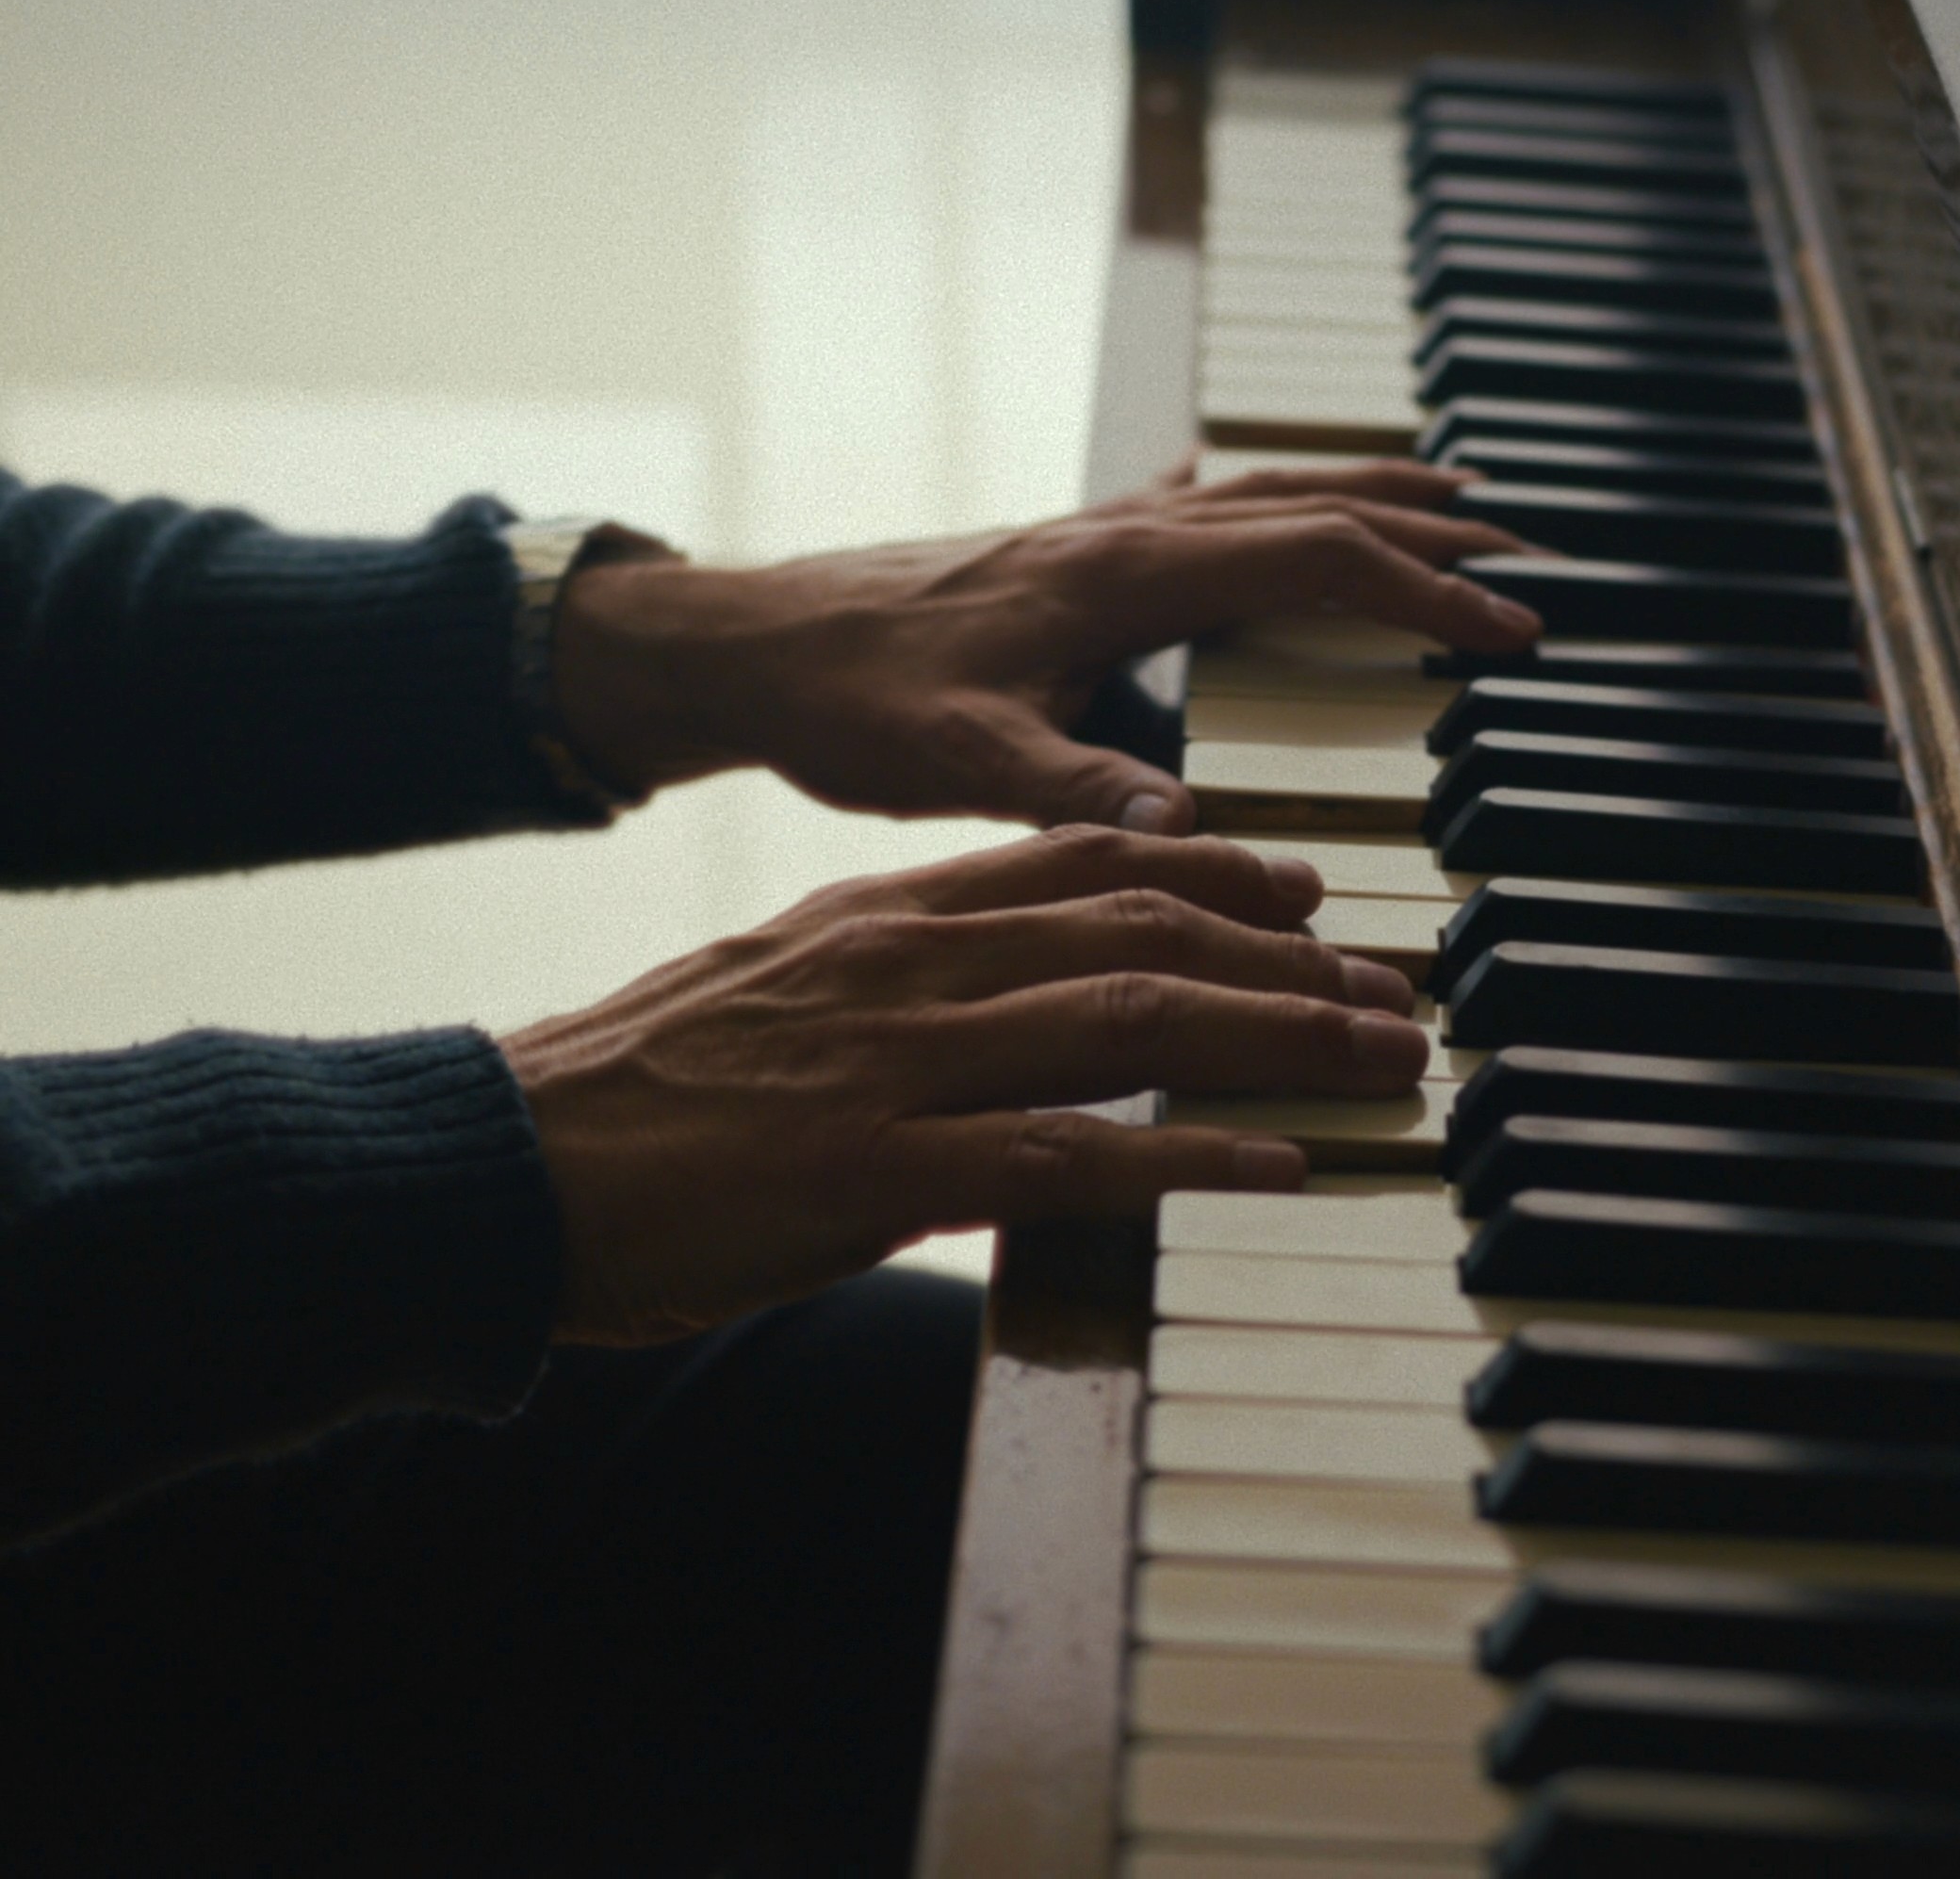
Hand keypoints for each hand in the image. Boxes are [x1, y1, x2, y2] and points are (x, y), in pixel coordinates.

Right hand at [501, 827, 1428, 1346]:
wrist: (502, 1163)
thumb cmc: (643, 1093)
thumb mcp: (783, 990)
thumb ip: (903, 975)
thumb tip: (1009, 993)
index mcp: (886, 914)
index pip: (1088, 859)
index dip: (1220, 870)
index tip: (1307, 894)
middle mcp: (911, 964)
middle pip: (1145, 927)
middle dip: (1289, 959)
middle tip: (1389, 991)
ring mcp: (900, 1062)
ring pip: (1135, 1017)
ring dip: (1278, 1039)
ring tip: (1376, 1061)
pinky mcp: (880, 1169)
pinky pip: (1073, 1152)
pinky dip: (1191, 1155)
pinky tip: (1278, 1168)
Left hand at [549, 457, 1539, 830]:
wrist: (749, 641)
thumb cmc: (846, 699)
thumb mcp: (955, 762)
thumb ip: (1066, 788)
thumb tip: (1183, 834)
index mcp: (1121, 574)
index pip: (1314, 560)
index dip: (1423, 592)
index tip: (1511, 632)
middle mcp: (1123, 531)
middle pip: (1315, 504)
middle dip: (1431, 529)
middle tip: (1527, 558)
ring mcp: (1099, 528)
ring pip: (1267, 489)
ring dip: (1368, 490)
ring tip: (1455, 498)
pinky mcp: (1070, 545)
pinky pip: (1204, 499)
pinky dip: (1272, 493)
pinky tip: (1272, 494)